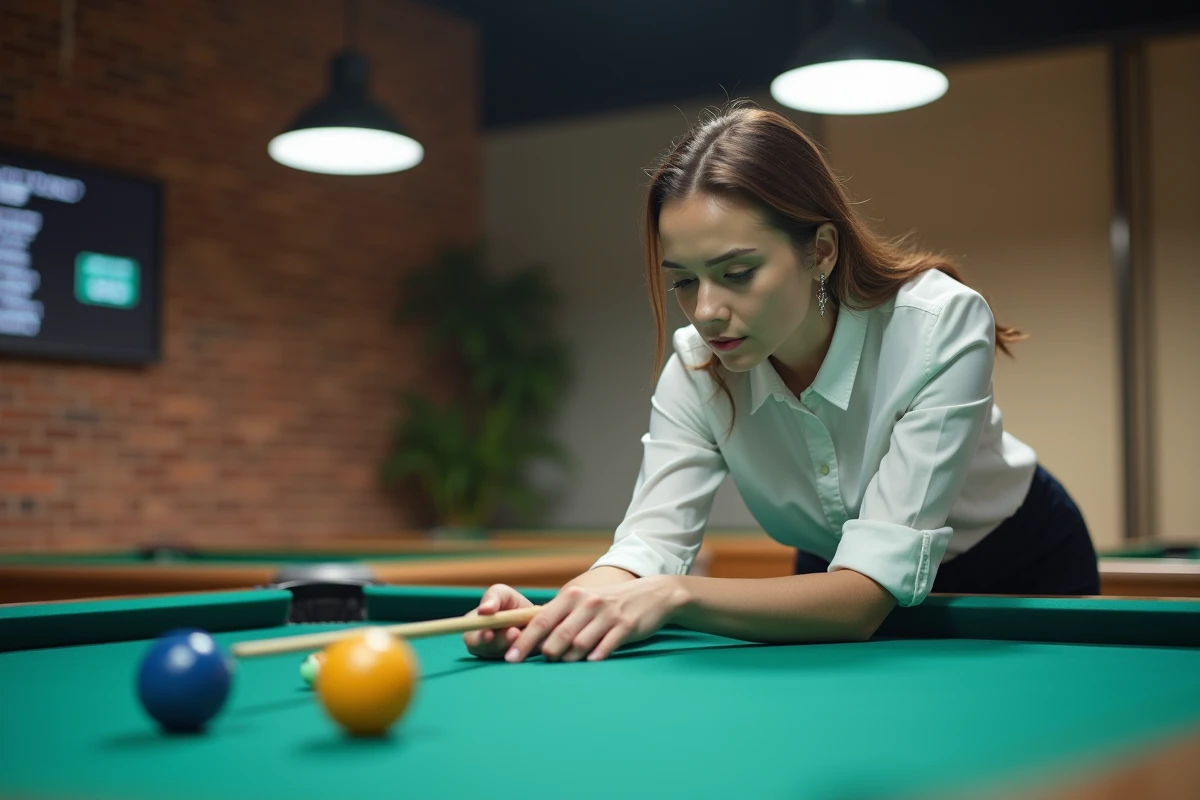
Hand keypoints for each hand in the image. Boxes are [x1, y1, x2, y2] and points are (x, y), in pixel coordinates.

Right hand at [462, 584, 534, 659]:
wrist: (532, 615)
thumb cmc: (510, 602)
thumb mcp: (501, 594)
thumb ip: (492, 599)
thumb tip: (483, 610)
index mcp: (474, 630)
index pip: (471, 640)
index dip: (479, 638)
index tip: (489, 634)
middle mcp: (483, 647)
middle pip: (488, 650)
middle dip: (501, 641)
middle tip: (514, 633)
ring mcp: (498, 657)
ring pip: (504, 654)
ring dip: (514, 644)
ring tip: (521, 633)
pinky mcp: (517, 661)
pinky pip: (519, 657)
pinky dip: (525, 649)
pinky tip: (528, 641)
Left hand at [504, 576, 685, 663]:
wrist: (651, 595)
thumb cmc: (609, 603)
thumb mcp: (583, 602)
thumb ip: (560, 617)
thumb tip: (532, 640)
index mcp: (572, 596)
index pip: (541, 620)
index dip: (524, 641)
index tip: (510, 658)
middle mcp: (587, 603)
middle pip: (558, 635)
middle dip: (547, 654)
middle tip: (545, 663)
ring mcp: (606, 615)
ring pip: (579, 645)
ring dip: (569, 659)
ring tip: (568, 663)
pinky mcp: (625, 627)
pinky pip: (604, 648)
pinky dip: (594, 658)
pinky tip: (590, 662)